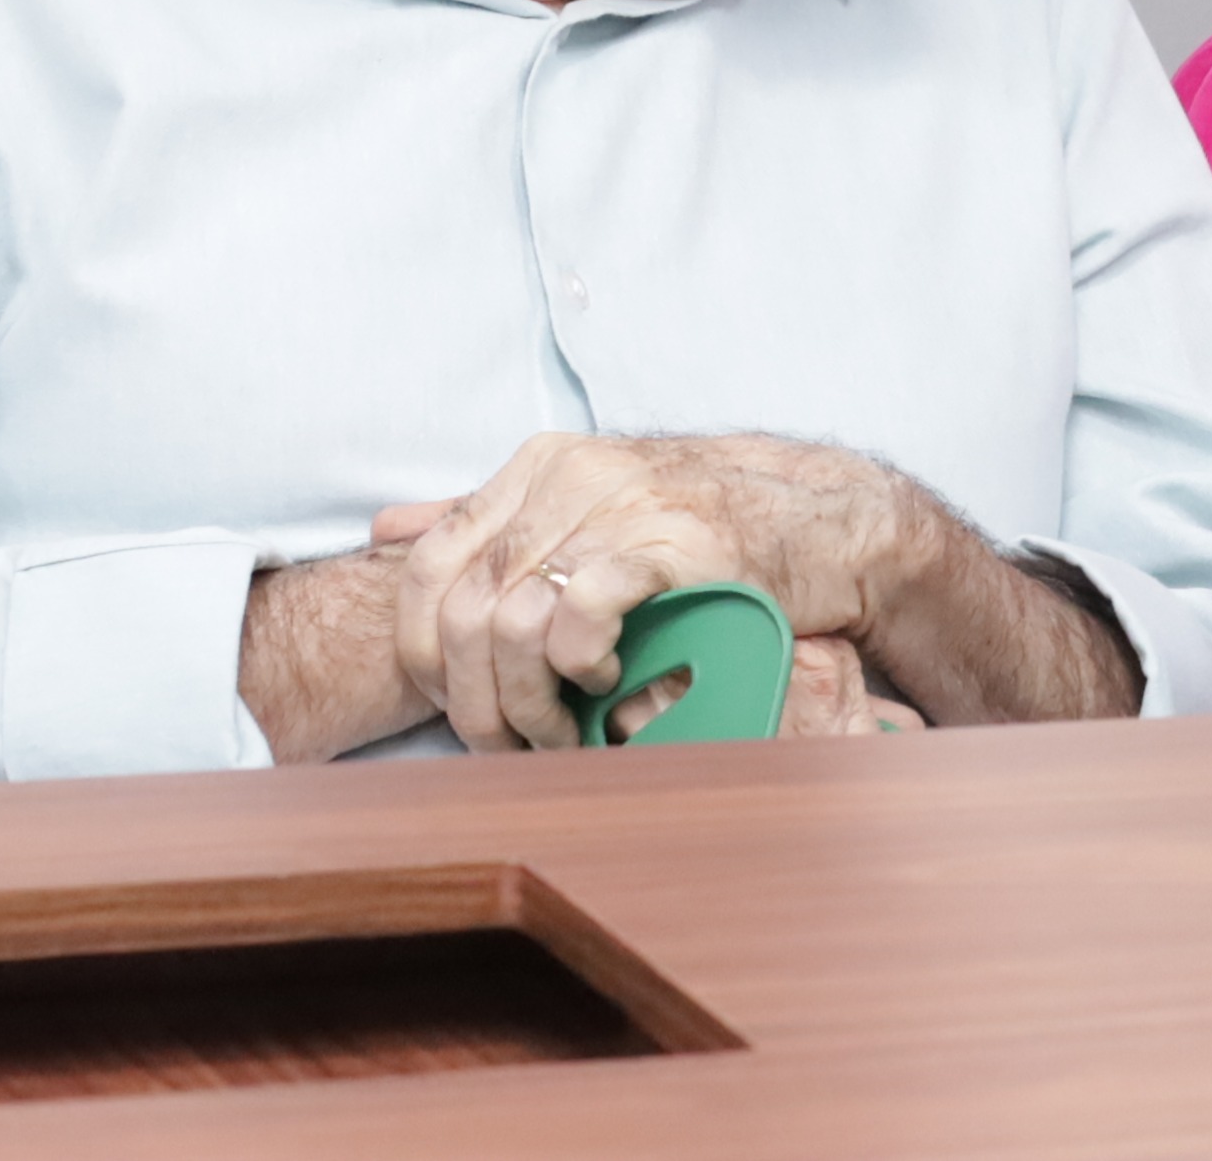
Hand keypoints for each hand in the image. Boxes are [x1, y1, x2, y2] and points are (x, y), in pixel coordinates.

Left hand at [375, 433, 918, 753]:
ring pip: (508, 622)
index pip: (426, 565)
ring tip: (559, 732)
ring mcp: (620, 503)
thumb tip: (388, 527)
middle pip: (461, 608)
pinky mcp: (674, 541)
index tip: (456, 702)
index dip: (422, 652)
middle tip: (511, 745)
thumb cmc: (702, 526)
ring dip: (523, 703)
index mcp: (536, 467)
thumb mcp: (588, 503)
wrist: (823, 518)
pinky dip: (576, 663)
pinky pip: (581, 611)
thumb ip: (490, 516)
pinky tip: (602, 680)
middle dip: (472, 700)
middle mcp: (567, 476)